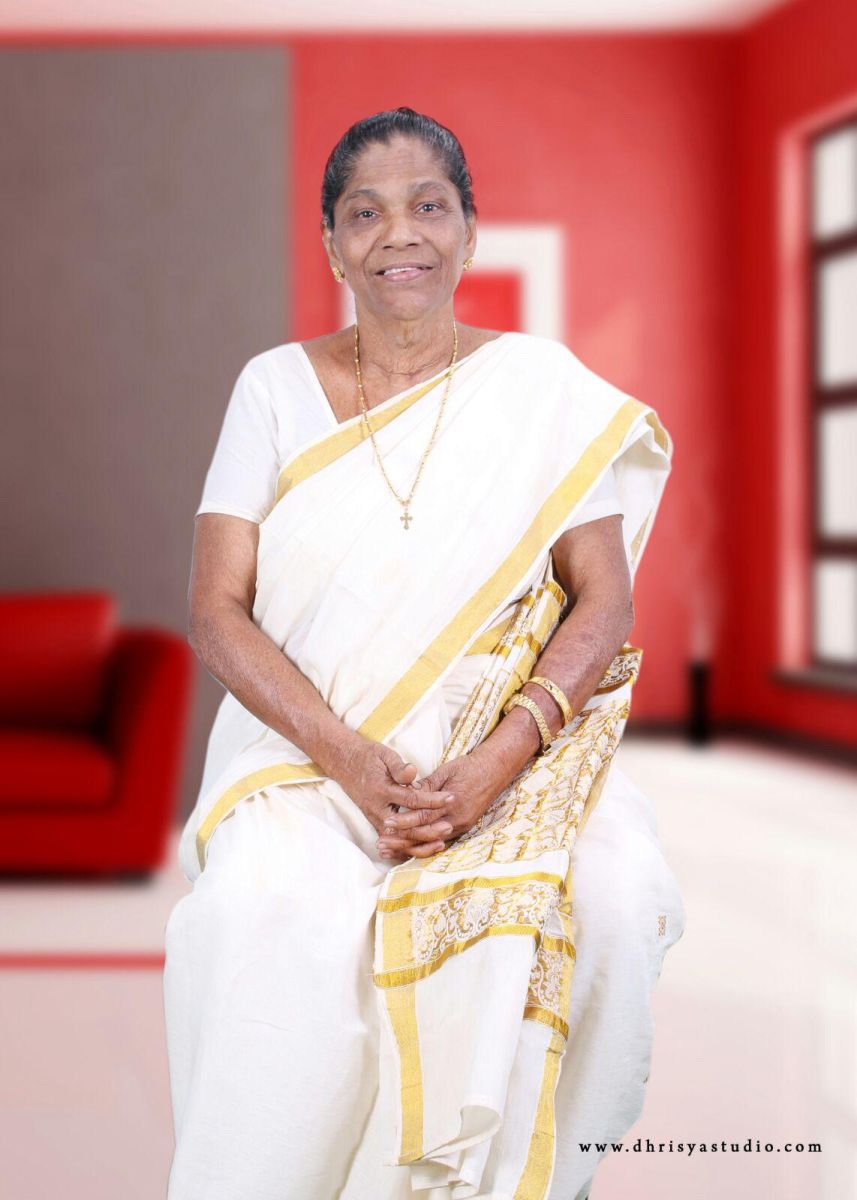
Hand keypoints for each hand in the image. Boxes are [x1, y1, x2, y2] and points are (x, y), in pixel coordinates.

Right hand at [332, 734, 455, 859]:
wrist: (345, 763)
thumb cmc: (369, 757)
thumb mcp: (384, 755)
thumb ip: (398, 766)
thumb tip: (412, 772)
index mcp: (381, 790)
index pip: (411, 799)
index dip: (432, 800)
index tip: (451, 798)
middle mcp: (377, 808)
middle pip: (406, 826)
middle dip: (428, 829)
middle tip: (449, 826)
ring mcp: (374, 818)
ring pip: (399, 838)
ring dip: (420, 842)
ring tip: (441, 842)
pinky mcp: (375, 823)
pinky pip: (393, 840)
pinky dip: (407, 847)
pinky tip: (423, 848)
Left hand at [376, 745, 505, 858]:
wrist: (495, 770)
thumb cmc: (469, 767)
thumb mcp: (446, 770)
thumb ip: (428, 784)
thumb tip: (407, 791)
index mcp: (452, 804)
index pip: (423, 817)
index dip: (403, 822)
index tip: (386, 823)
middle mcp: (457, 819)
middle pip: (424, 835)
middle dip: (402, 840)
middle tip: (381, 843)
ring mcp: (461, 826)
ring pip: (431, 842)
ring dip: (409, 847)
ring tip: (389, 850)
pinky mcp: (463, 828)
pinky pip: (439, 841)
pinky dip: (423, 846)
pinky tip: (408, 848)